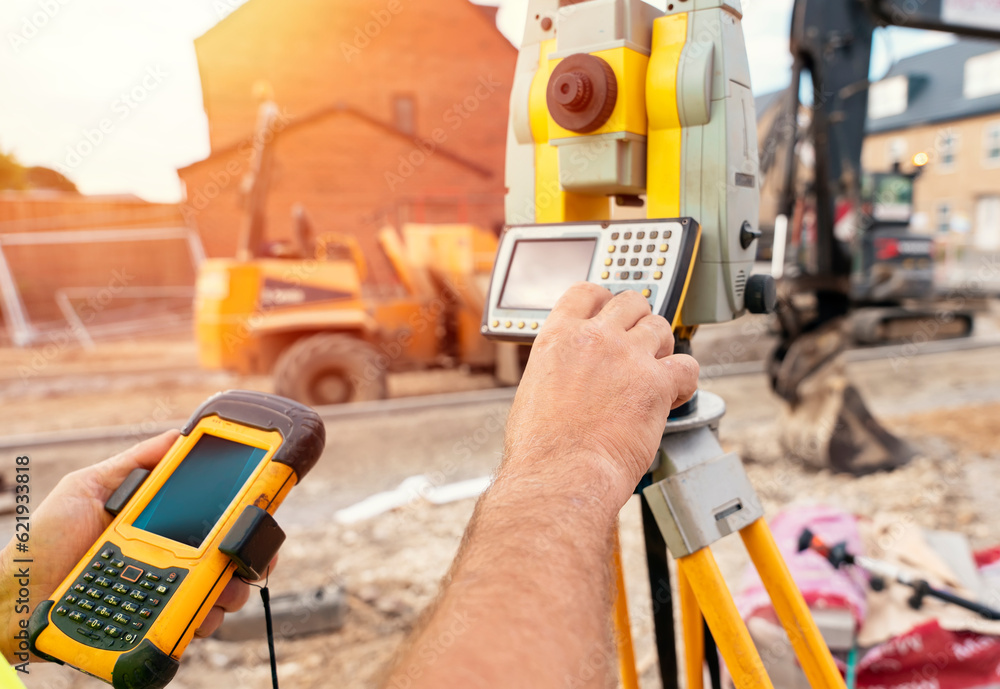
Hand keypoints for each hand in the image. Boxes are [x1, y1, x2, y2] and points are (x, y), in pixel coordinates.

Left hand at [1, 430, 271, 662]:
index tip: (265, 505)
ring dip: (233, 589)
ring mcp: (165, 591)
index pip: (217, 514)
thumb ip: (135, 462)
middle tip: (250, 555)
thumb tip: (181, 436)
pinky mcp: (154, 624)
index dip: (247, 510)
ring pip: (223, 591)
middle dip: (252, 554)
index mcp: (162, 522)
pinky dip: (203, 619)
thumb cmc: (45, 540)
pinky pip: (193, 623)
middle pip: (232, 555)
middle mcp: (171, 556)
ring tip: (221, 586)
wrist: (15, 598)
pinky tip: (196, 613)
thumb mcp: (88, 486)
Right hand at [501, 283, 698, 511]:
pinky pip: (687, 366)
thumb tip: (572, 375)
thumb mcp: (534, 390)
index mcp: (558, 337)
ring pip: (661, 328)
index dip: (604, 299)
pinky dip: (684, 381)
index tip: (611, 310)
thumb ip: (559, 369)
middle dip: (639, 320)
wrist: (560, 473)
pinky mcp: (656, 383)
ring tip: (656, 373)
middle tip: (639, 344)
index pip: (587, 293)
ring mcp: (627, 357)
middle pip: (631, 302)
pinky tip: (673, 396)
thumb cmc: (542, 448)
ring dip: (662, 348)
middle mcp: (594, 338)